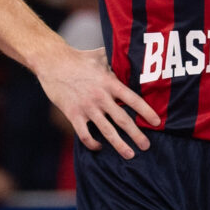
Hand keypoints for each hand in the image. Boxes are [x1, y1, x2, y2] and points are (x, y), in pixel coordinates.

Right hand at [39, 45, 156, 156]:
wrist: (52, 62)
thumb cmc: (77, 58)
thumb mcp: (100, 55)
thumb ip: (115, 59)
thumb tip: (130, 54)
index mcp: (109, 83)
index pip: (133, 99)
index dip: (146, 111)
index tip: (157, 122)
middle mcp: (100, 97)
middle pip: (122, 120)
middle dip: (136, 135)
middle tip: (146, 146)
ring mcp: (86, 107)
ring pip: (106, 131)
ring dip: (119, 145)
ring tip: (129, 155)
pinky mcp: (73, 114)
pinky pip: (85, 134)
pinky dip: (93, 144)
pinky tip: (99, 147)